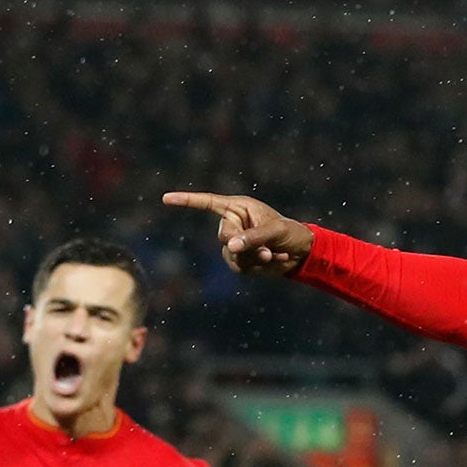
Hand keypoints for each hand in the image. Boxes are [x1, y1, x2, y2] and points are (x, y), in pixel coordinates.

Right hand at [162, 191, 313, 276]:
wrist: (300, 251)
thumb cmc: (288, 232)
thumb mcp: (273, 232)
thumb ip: (251, 237)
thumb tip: (229, 246)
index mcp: (237, 208)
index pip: (208, 203)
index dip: (187, 201)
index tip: (166, 199)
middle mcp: (232, 224)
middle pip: (223, 236)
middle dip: (243, 245)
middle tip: (265, 249)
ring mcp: (235, 243)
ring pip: (230, 256)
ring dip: (252, 258)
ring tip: (271, 255)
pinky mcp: (240, 260)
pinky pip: (239, 267)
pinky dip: (256, 267)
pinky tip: (272, 260)